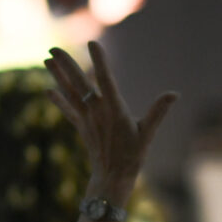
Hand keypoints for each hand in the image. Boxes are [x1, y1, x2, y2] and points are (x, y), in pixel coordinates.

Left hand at [44, 41, 176, 193]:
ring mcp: (87, 119)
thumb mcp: (148, 133)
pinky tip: (47, 90)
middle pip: (79, 83)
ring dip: (58, 76)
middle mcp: (97, 112)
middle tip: (53, 48)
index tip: (93, 43)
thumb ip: (158, 111)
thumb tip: (174, 94)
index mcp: (115, 110)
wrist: (113, 178)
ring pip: (70, 93)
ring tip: (46, 59)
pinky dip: (58, 100)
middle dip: (66, 65)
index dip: (99, 61)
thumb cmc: (133, 156)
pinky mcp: (81, 127)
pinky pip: (67, 110)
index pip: (106, 80)